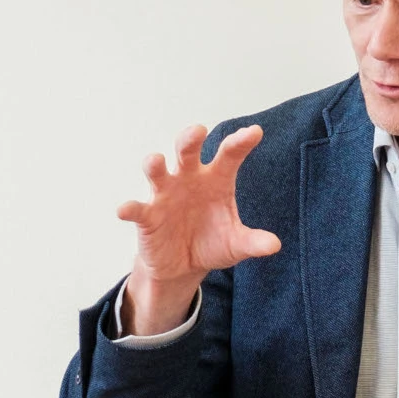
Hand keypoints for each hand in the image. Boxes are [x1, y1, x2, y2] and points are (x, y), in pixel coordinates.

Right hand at [116, 124, 279, 334]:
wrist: (183, 266)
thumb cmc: (211, 243)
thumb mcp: (235, 245)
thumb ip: (252, 242)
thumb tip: (274, 245)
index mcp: (216, 180)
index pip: (229, 155)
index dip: (240, 142)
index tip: (255, 132)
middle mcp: (189, 179)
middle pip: (187, 150)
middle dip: (190, 139)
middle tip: (198, 130)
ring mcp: (166, 195)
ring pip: (158, 171)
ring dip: (155, 164)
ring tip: (156, 161)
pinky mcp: (147, 216)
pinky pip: (137, 208)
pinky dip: (129, 208)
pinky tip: (124, 210)